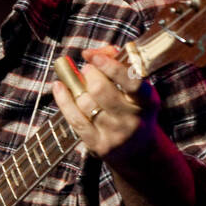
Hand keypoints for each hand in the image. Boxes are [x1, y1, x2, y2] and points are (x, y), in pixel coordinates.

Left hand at [50, 45, 162, 168]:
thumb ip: (119, 65)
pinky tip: (59, 87)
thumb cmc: (135, 111)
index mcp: (146, 101)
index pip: (131, 81)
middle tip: (88, 70)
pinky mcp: (98, 145)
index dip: (110, 66)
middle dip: (89, 74)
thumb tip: (92, 52)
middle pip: (100, 89)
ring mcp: (114, 133)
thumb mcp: (136, 89)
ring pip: (85, 103)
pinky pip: (74, 118)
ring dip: (78, 88)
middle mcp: (132, 119)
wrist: (140, 152)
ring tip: (82, 84)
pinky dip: (63, 99)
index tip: (94, 55)